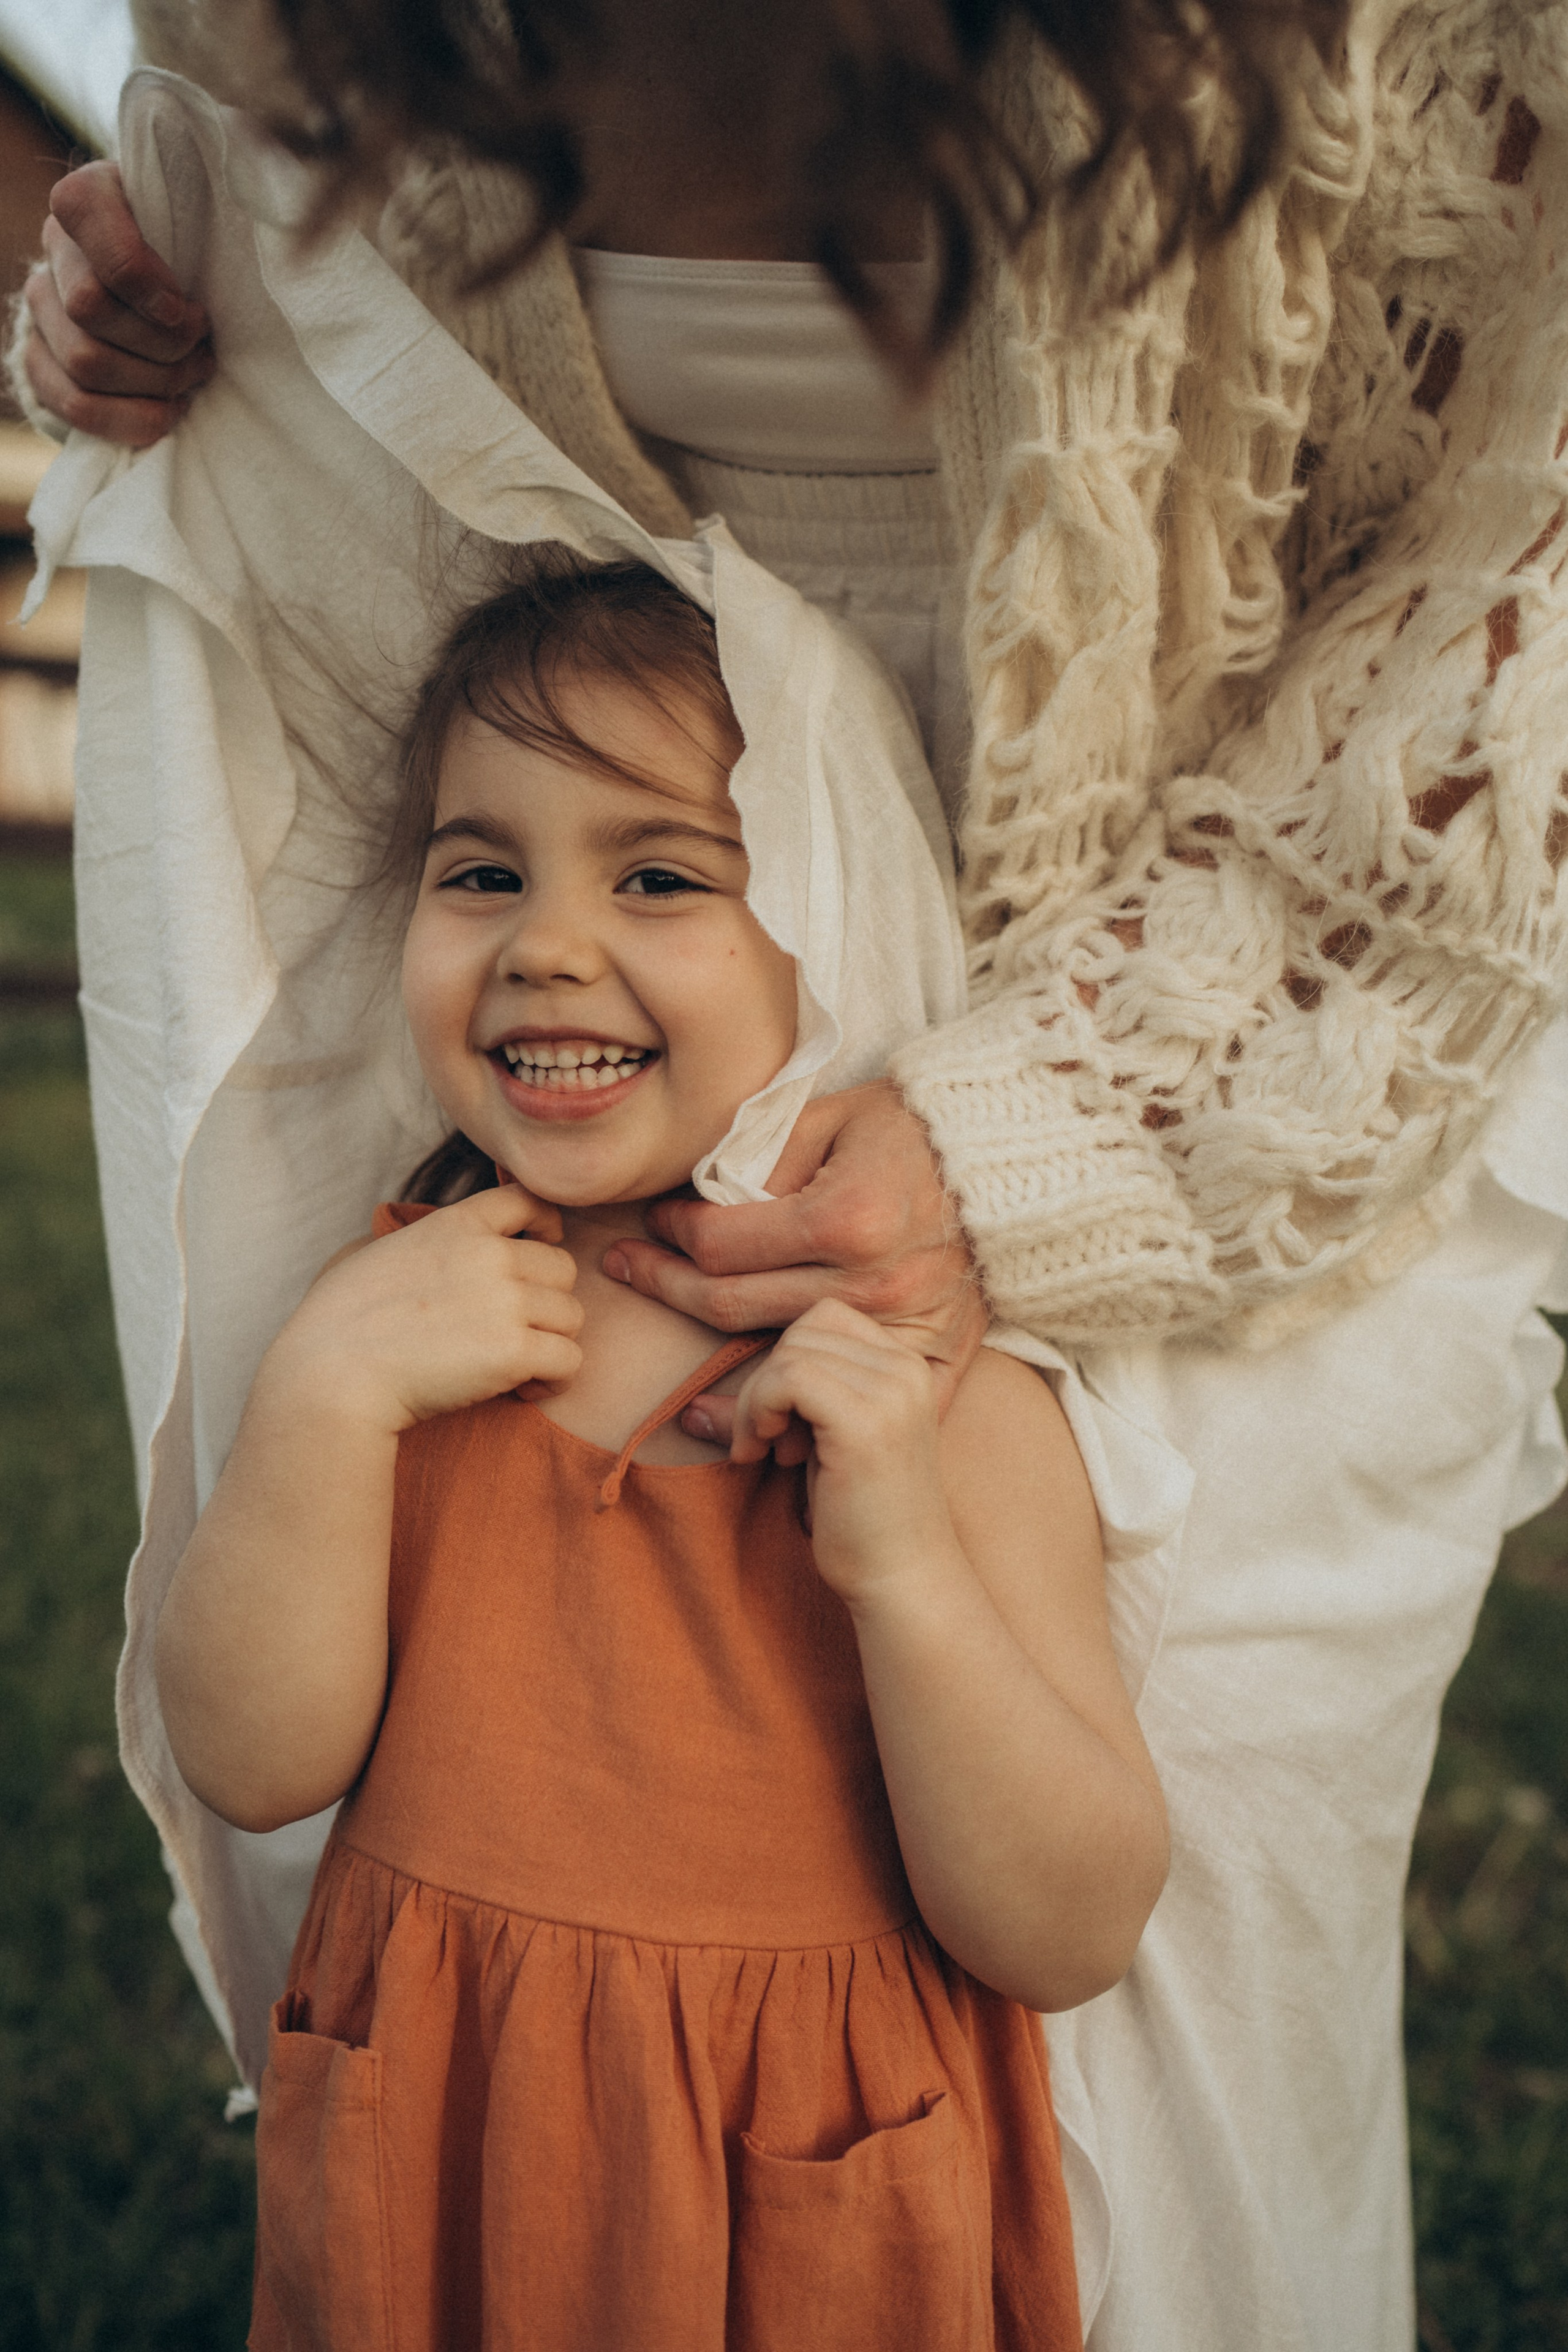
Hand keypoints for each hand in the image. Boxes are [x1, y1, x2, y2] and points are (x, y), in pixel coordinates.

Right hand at [21, 162, 213, 445]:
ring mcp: (43, 306)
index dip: (138, 273)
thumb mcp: (207, 224)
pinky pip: (74, 404)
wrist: (170, 297)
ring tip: (193, 375)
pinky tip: (167, 411)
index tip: (187, 308)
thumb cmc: (198, 254)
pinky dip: (130, 419)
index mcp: (88, 198)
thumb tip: (258, 238)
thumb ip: (215, 219)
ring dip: (155, 382)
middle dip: (162, 342)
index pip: (86, 218)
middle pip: (90, 307)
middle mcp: (56, 248)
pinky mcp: (42, 359)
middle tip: (204, 348)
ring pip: (86, 361)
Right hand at [262, 1184, 582, 1431]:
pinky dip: (554, 1379)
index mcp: (456, 1224)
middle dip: (546, 1303)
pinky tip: (523, 1389)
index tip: (539, 1251)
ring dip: (551, 1343)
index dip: (546, 1226)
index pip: (528, 1200)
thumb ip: (418, 1241)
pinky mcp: (513, 1350)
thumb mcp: (374, 1251)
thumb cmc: (338, 1323)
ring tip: (518, 1367)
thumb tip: (429, 1249)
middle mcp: (490, 1254)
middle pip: (563, 1268)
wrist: (332, 1376)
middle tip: (517, 1332)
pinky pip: (570, 1360)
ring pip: (572, 1316)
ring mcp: (505, 1301)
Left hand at [601, 1081, 986, 1438]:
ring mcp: (902, 1331)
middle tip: (626, 1271)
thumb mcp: (836, 1117)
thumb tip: (696, 1194)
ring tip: (680, 1386)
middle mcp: (872, 1284)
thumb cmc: (919, 1131)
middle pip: (733, 1305)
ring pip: (776, 1366)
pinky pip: (847, 1406)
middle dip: (666, 1287)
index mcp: (846, 1218)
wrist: (1021, 1171)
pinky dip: (794, 1423)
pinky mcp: (930, 1362)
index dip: (671, 1234)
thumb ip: (762, 1153)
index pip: (721, 1244)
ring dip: (718, 1379)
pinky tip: (749, 1431)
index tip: (653, 1223)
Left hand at [730, 1299, 953, 1607]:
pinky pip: (786, 1377)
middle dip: (767, 1382)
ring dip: (758, 1402)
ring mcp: (890, 1392)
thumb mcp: (817, 1444)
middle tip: (770, 1441)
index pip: (824, 1317)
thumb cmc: (860, 1518)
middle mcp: (907, 1367)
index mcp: (907, 1364)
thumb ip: (775, 1407)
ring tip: (770, 1451)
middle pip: (803, 1329)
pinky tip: (764, 1453)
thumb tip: (688, 1410)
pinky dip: (759, 1410)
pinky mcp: (865, 1422)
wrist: (903, 1580)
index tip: (782, 1420)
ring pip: (790, 1352)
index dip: (786, 1361)